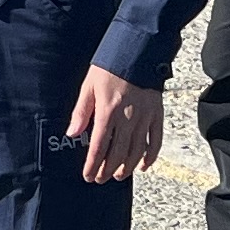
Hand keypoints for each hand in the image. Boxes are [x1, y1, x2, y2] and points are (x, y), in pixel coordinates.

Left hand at [66, 65, 159, 182]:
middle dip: (107, 170)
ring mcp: (144, 117)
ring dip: (127, 167)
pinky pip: (155, 141)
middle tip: (101, 179)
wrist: (137, 50)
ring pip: (136, 151)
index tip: (88, 176)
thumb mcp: (89, 86)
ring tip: (118, 176)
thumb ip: (81, 111)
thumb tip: (72, 133)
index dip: (93, 165)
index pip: (98, 146)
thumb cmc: (109, 66)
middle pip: (117, 153)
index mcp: (107, 111)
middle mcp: (127, 118)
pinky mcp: (157, 114)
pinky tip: (143, 166)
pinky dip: (150, 156)